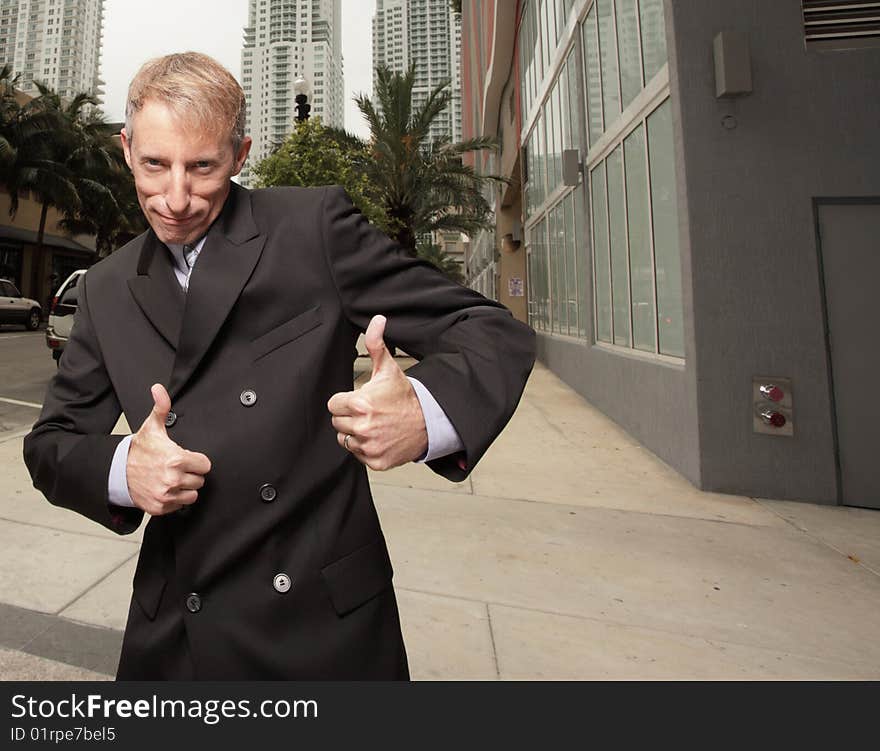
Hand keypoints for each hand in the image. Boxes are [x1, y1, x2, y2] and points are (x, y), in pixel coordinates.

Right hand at [126, 384, 211, 515]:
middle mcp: (172, 479)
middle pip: (200, 480)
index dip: (197, 461)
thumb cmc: (138, 450)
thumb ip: (161, 407)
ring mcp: (166, 495)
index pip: (205, 465)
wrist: (116, 471)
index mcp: (176, 460)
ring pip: (192, 495)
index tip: (188, 459)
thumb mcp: (152, 427)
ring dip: (185, 488)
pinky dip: (174, 500)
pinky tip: (165, 488)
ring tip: (173, 478)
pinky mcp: (160, 507)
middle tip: (177, 468)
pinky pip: (179, 506)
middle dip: (191, 474)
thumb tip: (159, 389)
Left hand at [327, 315, 427, 470]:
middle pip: (337, 422)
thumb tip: (377, 321)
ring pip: (345, 439)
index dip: (345, 401)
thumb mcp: (388, 368)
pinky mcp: (375, 460)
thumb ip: (376, 343)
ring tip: (374, 424)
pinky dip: (366, 447)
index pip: (333, 405)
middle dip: (349, 416)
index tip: (358, 400)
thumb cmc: (405, 396)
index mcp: (362, 403)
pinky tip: (379, 436)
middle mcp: (364, 427)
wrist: (428, 422)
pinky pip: (357, 454)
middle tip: (368, 411)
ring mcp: (369, 445)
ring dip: (355, 432)